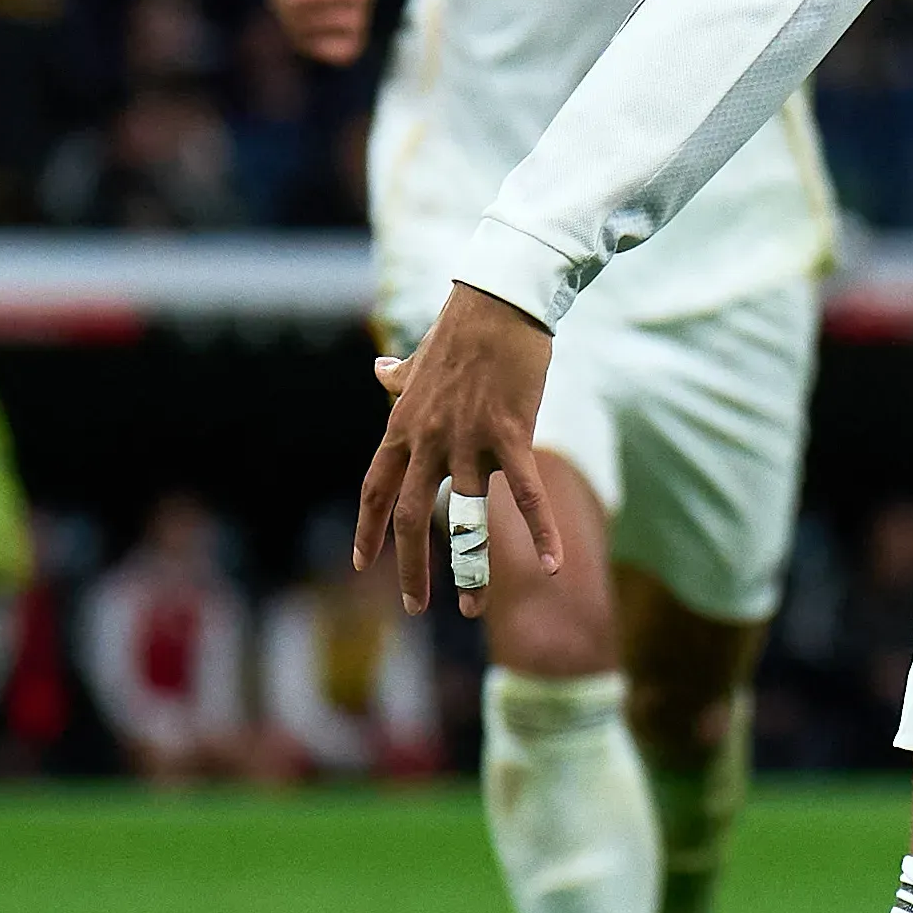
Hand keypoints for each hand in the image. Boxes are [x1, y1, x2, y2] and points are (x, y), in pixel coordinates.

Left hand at [354, 288, 566, 613]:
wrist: (498, 303)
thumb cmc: (462, 331)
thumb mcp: (420, 360)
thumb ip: (398, 378)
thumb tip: (380, 372)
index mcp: (402, 425)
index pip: (376, 489)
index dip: (369, 530)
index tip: (363, 565)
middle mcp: (428, 440)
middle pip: (412, 516)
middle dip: (410, 567)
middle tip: (414, 607)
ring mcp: (467, 440)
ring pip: (466, 518)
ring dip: (469, 568)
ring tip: (473, 609)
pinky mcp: (510, 435)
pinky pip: (524, 495)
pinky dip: (539, 533)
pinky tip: (549, 566)